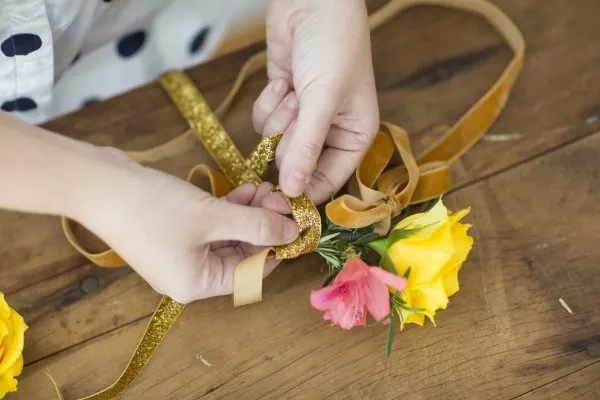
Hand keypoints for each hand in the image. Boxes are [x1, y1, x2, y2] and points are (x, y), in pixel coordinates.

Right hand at [74, 148, 297, 303]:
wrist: (97, 184)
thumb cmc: (153, 208)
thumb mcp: (212, 218)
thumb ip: (256, 226)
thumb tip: (291, 233)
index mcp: (197, 285)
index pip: (250, 273)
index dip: (276, 249)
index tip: (295, 225)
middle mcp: (189, 275)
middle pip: (240, 253)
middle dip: (263, 225)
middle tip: (281, 199)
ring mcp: (180, 252)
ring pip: (228, 235)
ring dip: (249, 213)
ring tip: (267, 189)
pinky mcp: (174, 231)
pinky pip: (211, 225)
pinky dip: (230, 209)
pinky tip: (247, 189)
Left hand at [253, 0, 378, 203]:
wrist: (311, 2)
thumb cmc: (333, 46)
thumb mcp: (323, 99)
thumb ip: (306, 148)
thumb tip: (293, 192)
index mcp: (354, 137)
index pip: (327, 182)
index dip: (302, 194)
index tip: (275, 201)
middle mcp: (330, 133)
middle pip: (296, 165)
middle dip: (289, 139)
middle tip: (298, 111)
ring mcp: (303, 119)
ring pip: (275, 145)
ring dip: (278, 118)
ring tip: (293, 89)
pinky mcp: (282, 104)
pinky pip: (262, 123)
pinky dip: (267, 104)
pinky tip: (282, 82)